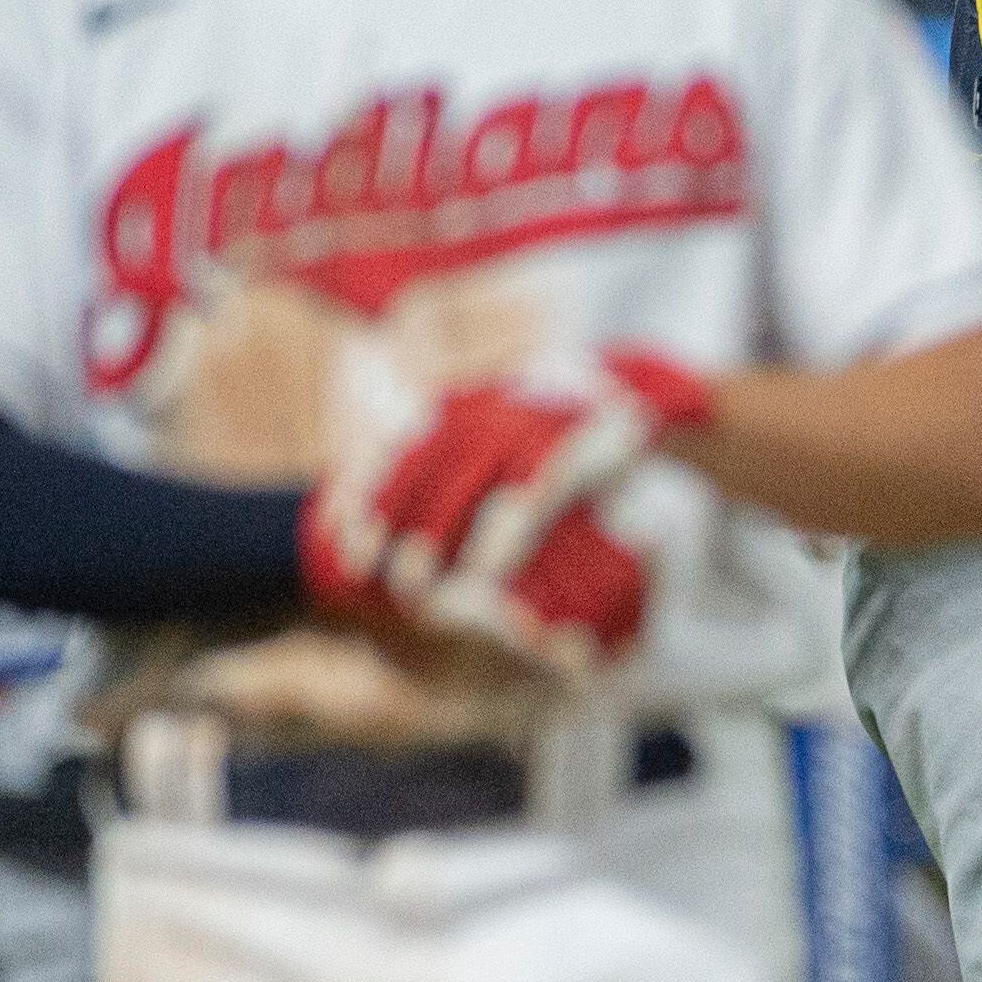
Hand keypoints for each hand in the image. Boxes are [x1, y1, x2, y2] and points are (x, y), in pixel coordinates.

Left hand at [303, 352, 711, 620]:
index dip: (364, 495)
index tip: (339, 544)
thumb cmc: (556, 435)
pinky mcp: (583, 443)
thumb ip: (451, 472)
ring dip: (437, 535)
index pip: (399, 447)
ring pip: (472, 479)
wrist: (642, 395)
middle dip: (391, 523)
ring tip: (413, 587)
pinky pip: (535, 492)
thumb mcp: (499, 441)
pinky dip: (507, 535)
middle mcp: (493, 404)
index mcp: (463, 405)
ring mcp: (539, 420)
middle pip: (426, 464)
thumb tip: (386, 516)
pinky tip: (486, 574)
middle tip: (368, 577)